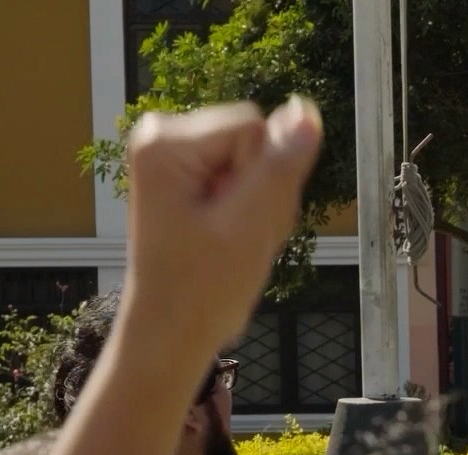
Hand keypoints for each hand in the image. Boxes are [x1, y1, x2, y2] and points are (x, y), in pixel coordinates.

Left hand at [120, 98, 323, 374]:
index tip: (242, 218)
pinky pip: (244, 174)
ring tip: (233, 239)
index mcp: (166, 141)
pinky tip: (229, 236)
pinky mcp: (185, 173)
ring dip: (259, 203)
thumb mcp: (251, 225)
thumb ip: (280, 166)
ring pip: (256, 158)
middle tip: (240, 234)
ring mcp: (172, 154)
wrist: (174, 329)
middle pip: (255, 138)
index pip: (256, 127)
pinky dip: (249, 209)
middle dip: (263, 188)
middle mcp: (162, 135)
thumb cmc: (202, 288)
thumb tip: (305, 112)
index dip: (266, 175)